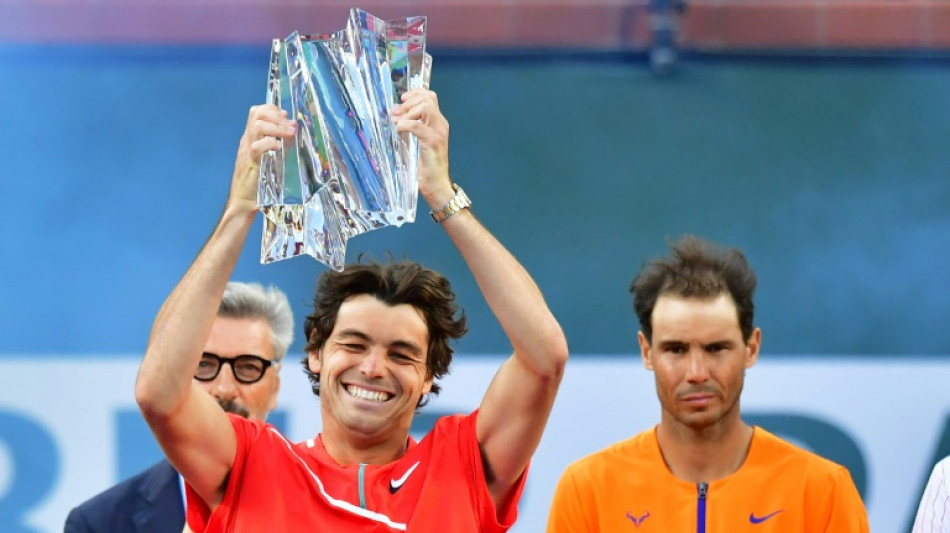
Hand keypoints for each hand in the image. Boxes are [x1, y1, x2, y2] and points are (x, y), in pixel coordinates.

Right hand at [228, 104, 296, 212]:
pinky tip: (280, 148)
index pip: (257, 112)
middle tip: (290, 126)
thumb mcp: (273, 156)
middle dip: (276, 115)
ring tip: (289, 134)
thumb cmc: (260, 180)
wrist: (244, 199)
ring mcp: (247, 150)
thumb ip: (281, 143)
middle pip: (257, 114)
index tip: (286, 116)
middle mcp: (248, 139)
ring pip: (257, 126)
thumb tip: (293, 129)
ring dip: (277, 127)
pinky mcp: (250, 162)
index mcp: (251, 136)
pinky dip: (270, 143)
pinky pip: (256, 146)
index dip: (273, 110)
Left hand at [392, 89, 454, 208]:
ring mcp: (439, 132)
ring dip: (407, 112)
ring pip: (425, 108)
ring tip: (398, 122)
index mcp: (438, 122)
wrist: (436, 184)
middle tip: (396, 113)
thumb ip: (411, 126)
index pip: (430, 96)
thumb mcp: (418, 141)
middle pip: (427, 98)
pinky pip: (417, 126)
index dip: (415, 93)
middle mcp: (441, 124)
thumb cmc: (425, 166)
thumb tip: (394, 114)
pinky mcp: (433, 142)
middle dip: (408, 103)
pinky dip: (404, 125)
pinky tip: (399, 131)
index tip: (402, 100)